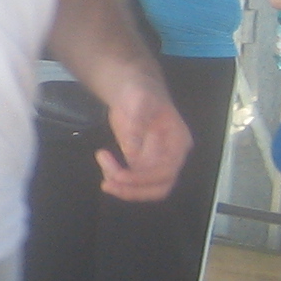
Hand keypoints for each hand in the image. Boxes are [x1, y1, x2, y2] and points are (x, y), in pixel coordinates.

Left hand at [97, 83, 190, 202]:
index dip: (143, 178)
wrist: (130, 90)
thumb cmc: (140, 92)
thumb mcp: (138, 102)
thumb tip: (132, 152)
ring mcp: (155, 161)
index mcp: (177, 142)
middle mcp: (170, 156)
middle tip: (108, 183)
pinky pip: (131, 179)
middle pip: (159, 187)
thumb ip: (137, 126)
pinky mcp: (140, 161)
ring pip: (144, 187)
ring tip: (103, 167)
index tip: (119, 175)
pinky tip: (104, 161)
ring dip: (123, 187)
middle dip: (133, 191)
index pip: (166, 171)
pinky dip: (116, 177)